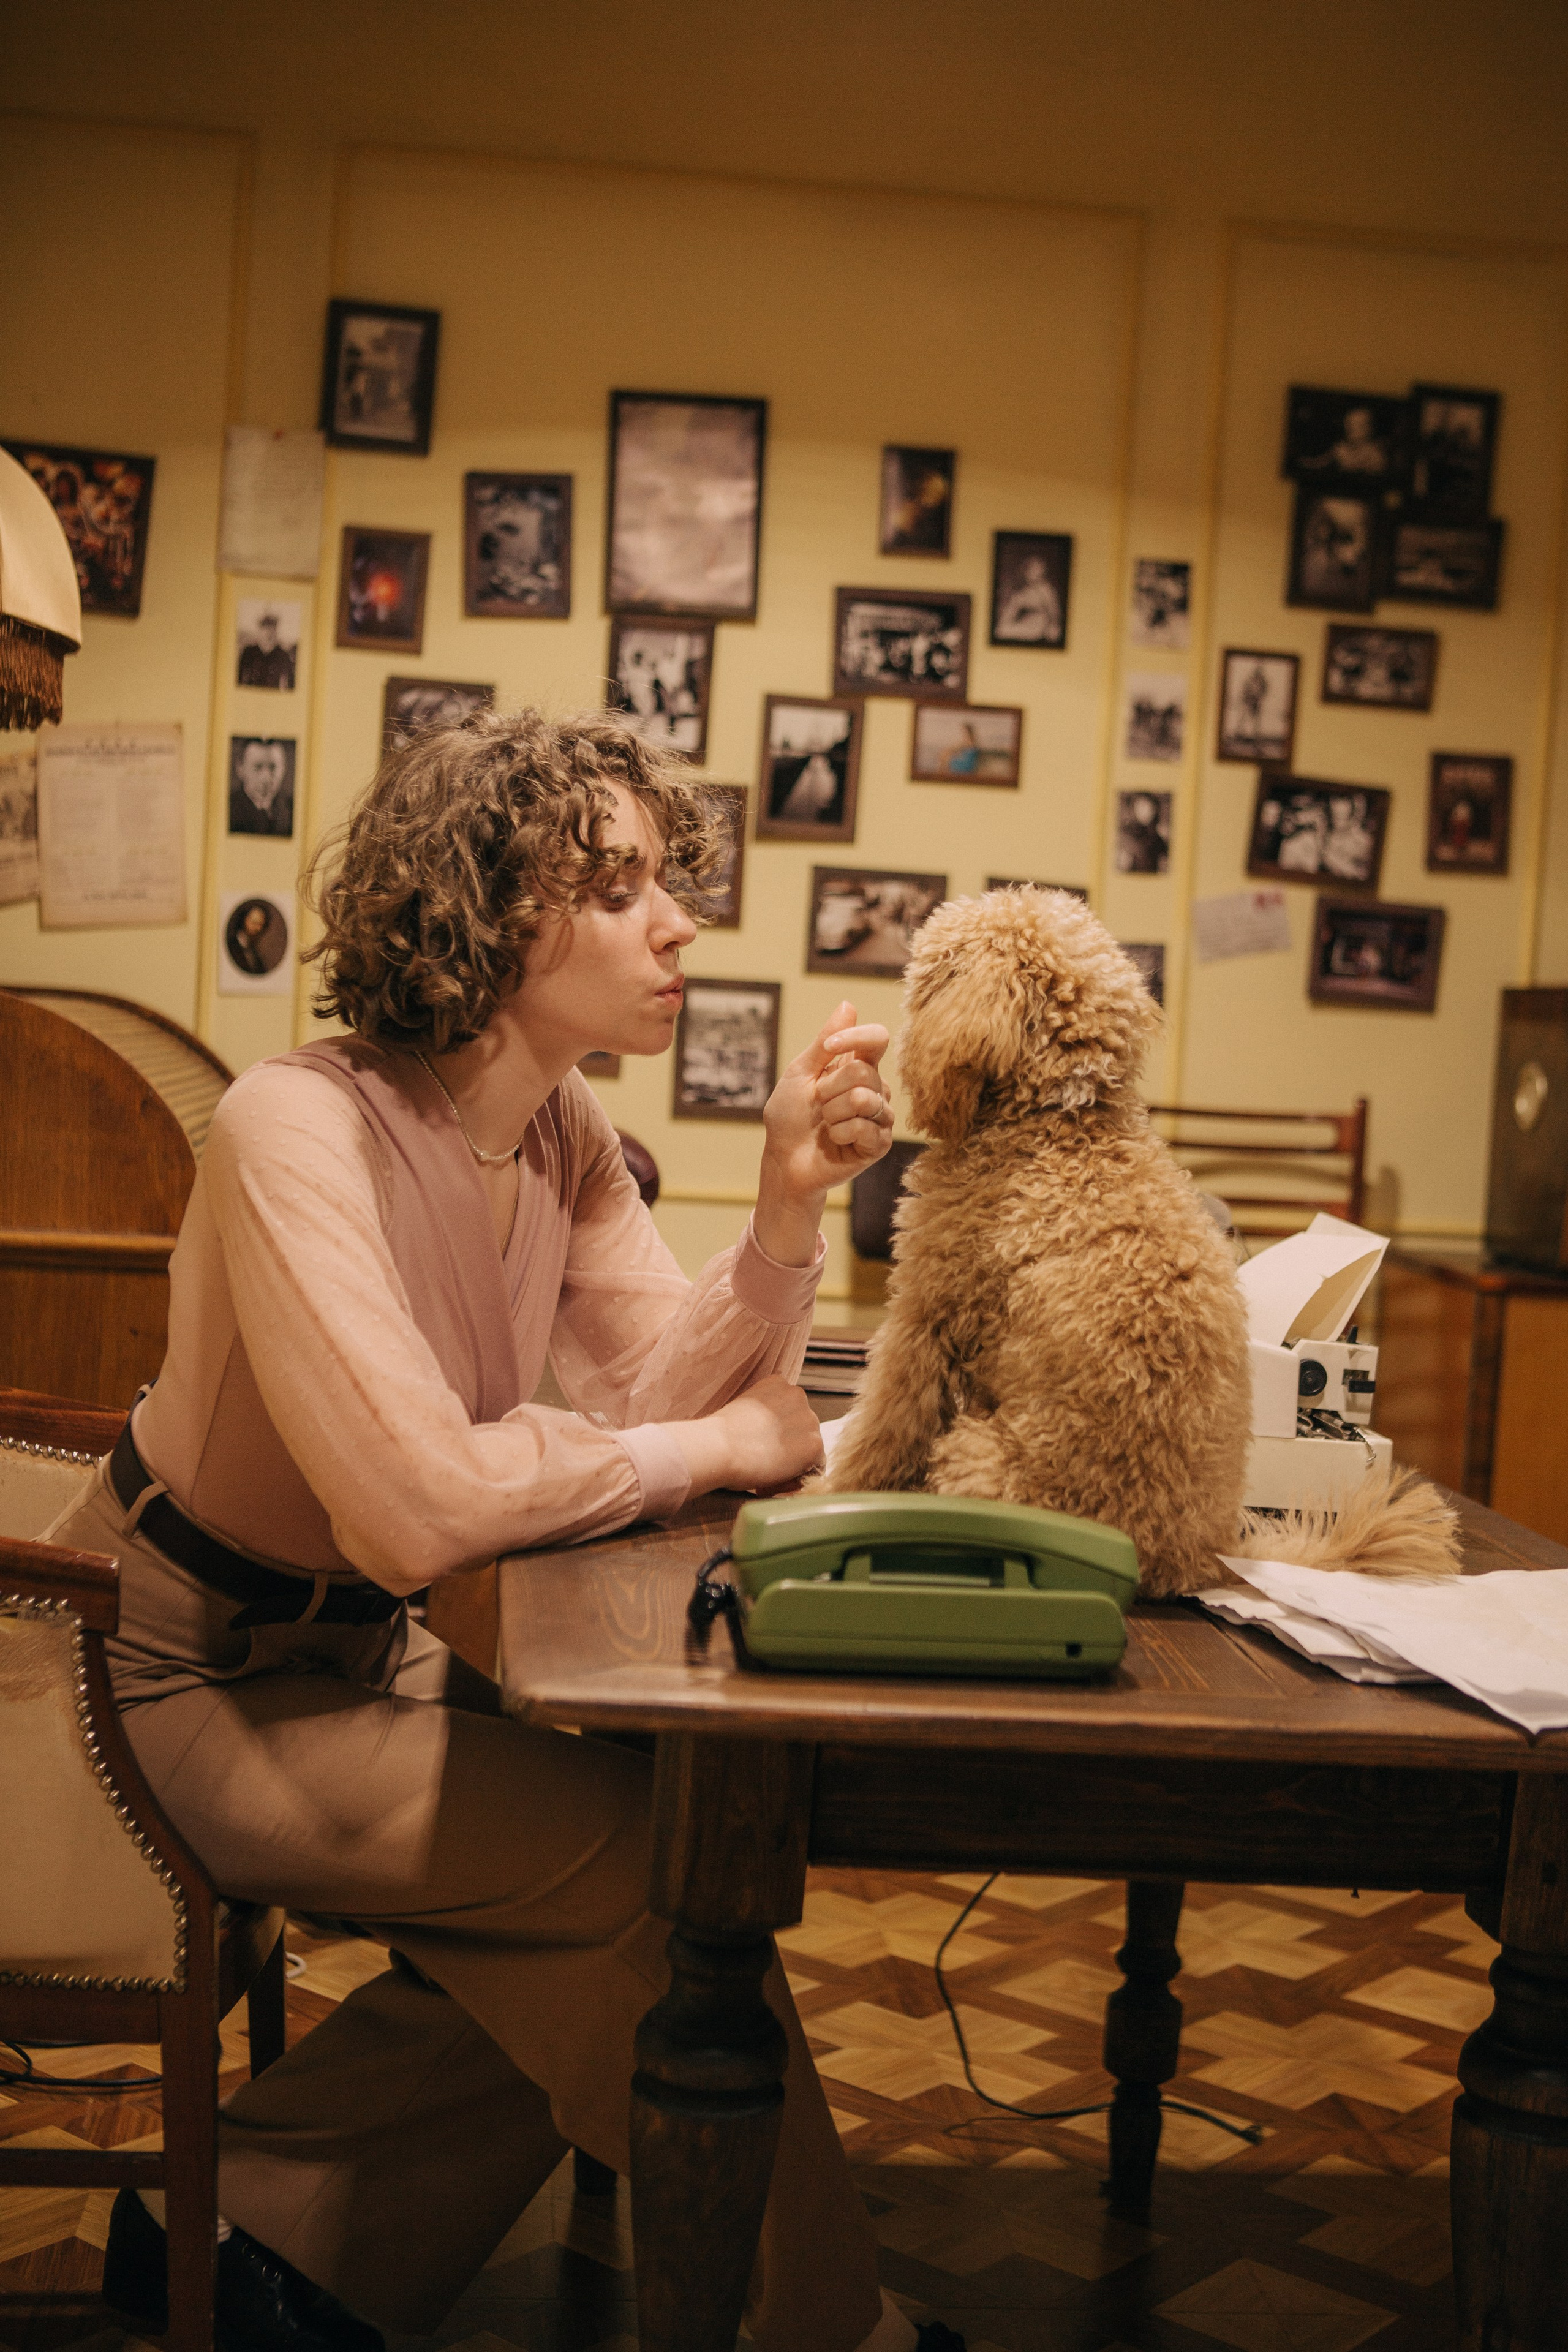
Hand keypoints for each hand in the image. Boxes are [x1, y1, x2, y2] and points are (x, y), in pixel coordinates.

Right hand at [669, 1376, 825, 1496]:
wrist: (719, 1446)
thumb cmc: (719, 1435)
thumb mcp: (743, 1411)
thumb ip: (762, 1417)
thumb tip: (771, 1441)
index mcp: (777, 1384)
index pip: (789, 1411)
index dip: (777, 1434)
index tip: (759, 1448)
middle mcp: (797, 1395)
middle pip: (802, 1429)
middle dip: (787, 1448)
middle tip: (762, 1466)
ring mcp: (809, 1419)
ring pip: (809, 1448)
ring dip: (793, 1464)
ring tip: (766, 1476)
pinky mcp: (814, 1444)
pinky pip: (815, 1468)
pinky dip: (797, 1479)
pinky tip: (773, 1483)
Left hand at [761, 999, 893, 1207]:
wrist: (785, 1160)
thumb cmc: (790, 1117)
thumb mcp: (800, 1074)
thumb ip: (824, 1042)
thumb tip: (848, 1005)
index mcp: (858, 1067)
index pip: (877, 1039)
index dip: (856, 1038)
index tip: (829, 1047)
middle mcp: (875, 1089)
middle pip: (863, 1071)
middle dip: (829, 1088)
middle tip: (818, 1105)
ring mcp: (880, 1116)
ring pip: (863, 1098)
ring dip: (832, 1113)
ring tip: (826, 1124)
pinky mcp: (880, 1143)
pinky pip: (865, 1127)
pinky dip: (840, 1133)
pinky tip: (836, 1141)